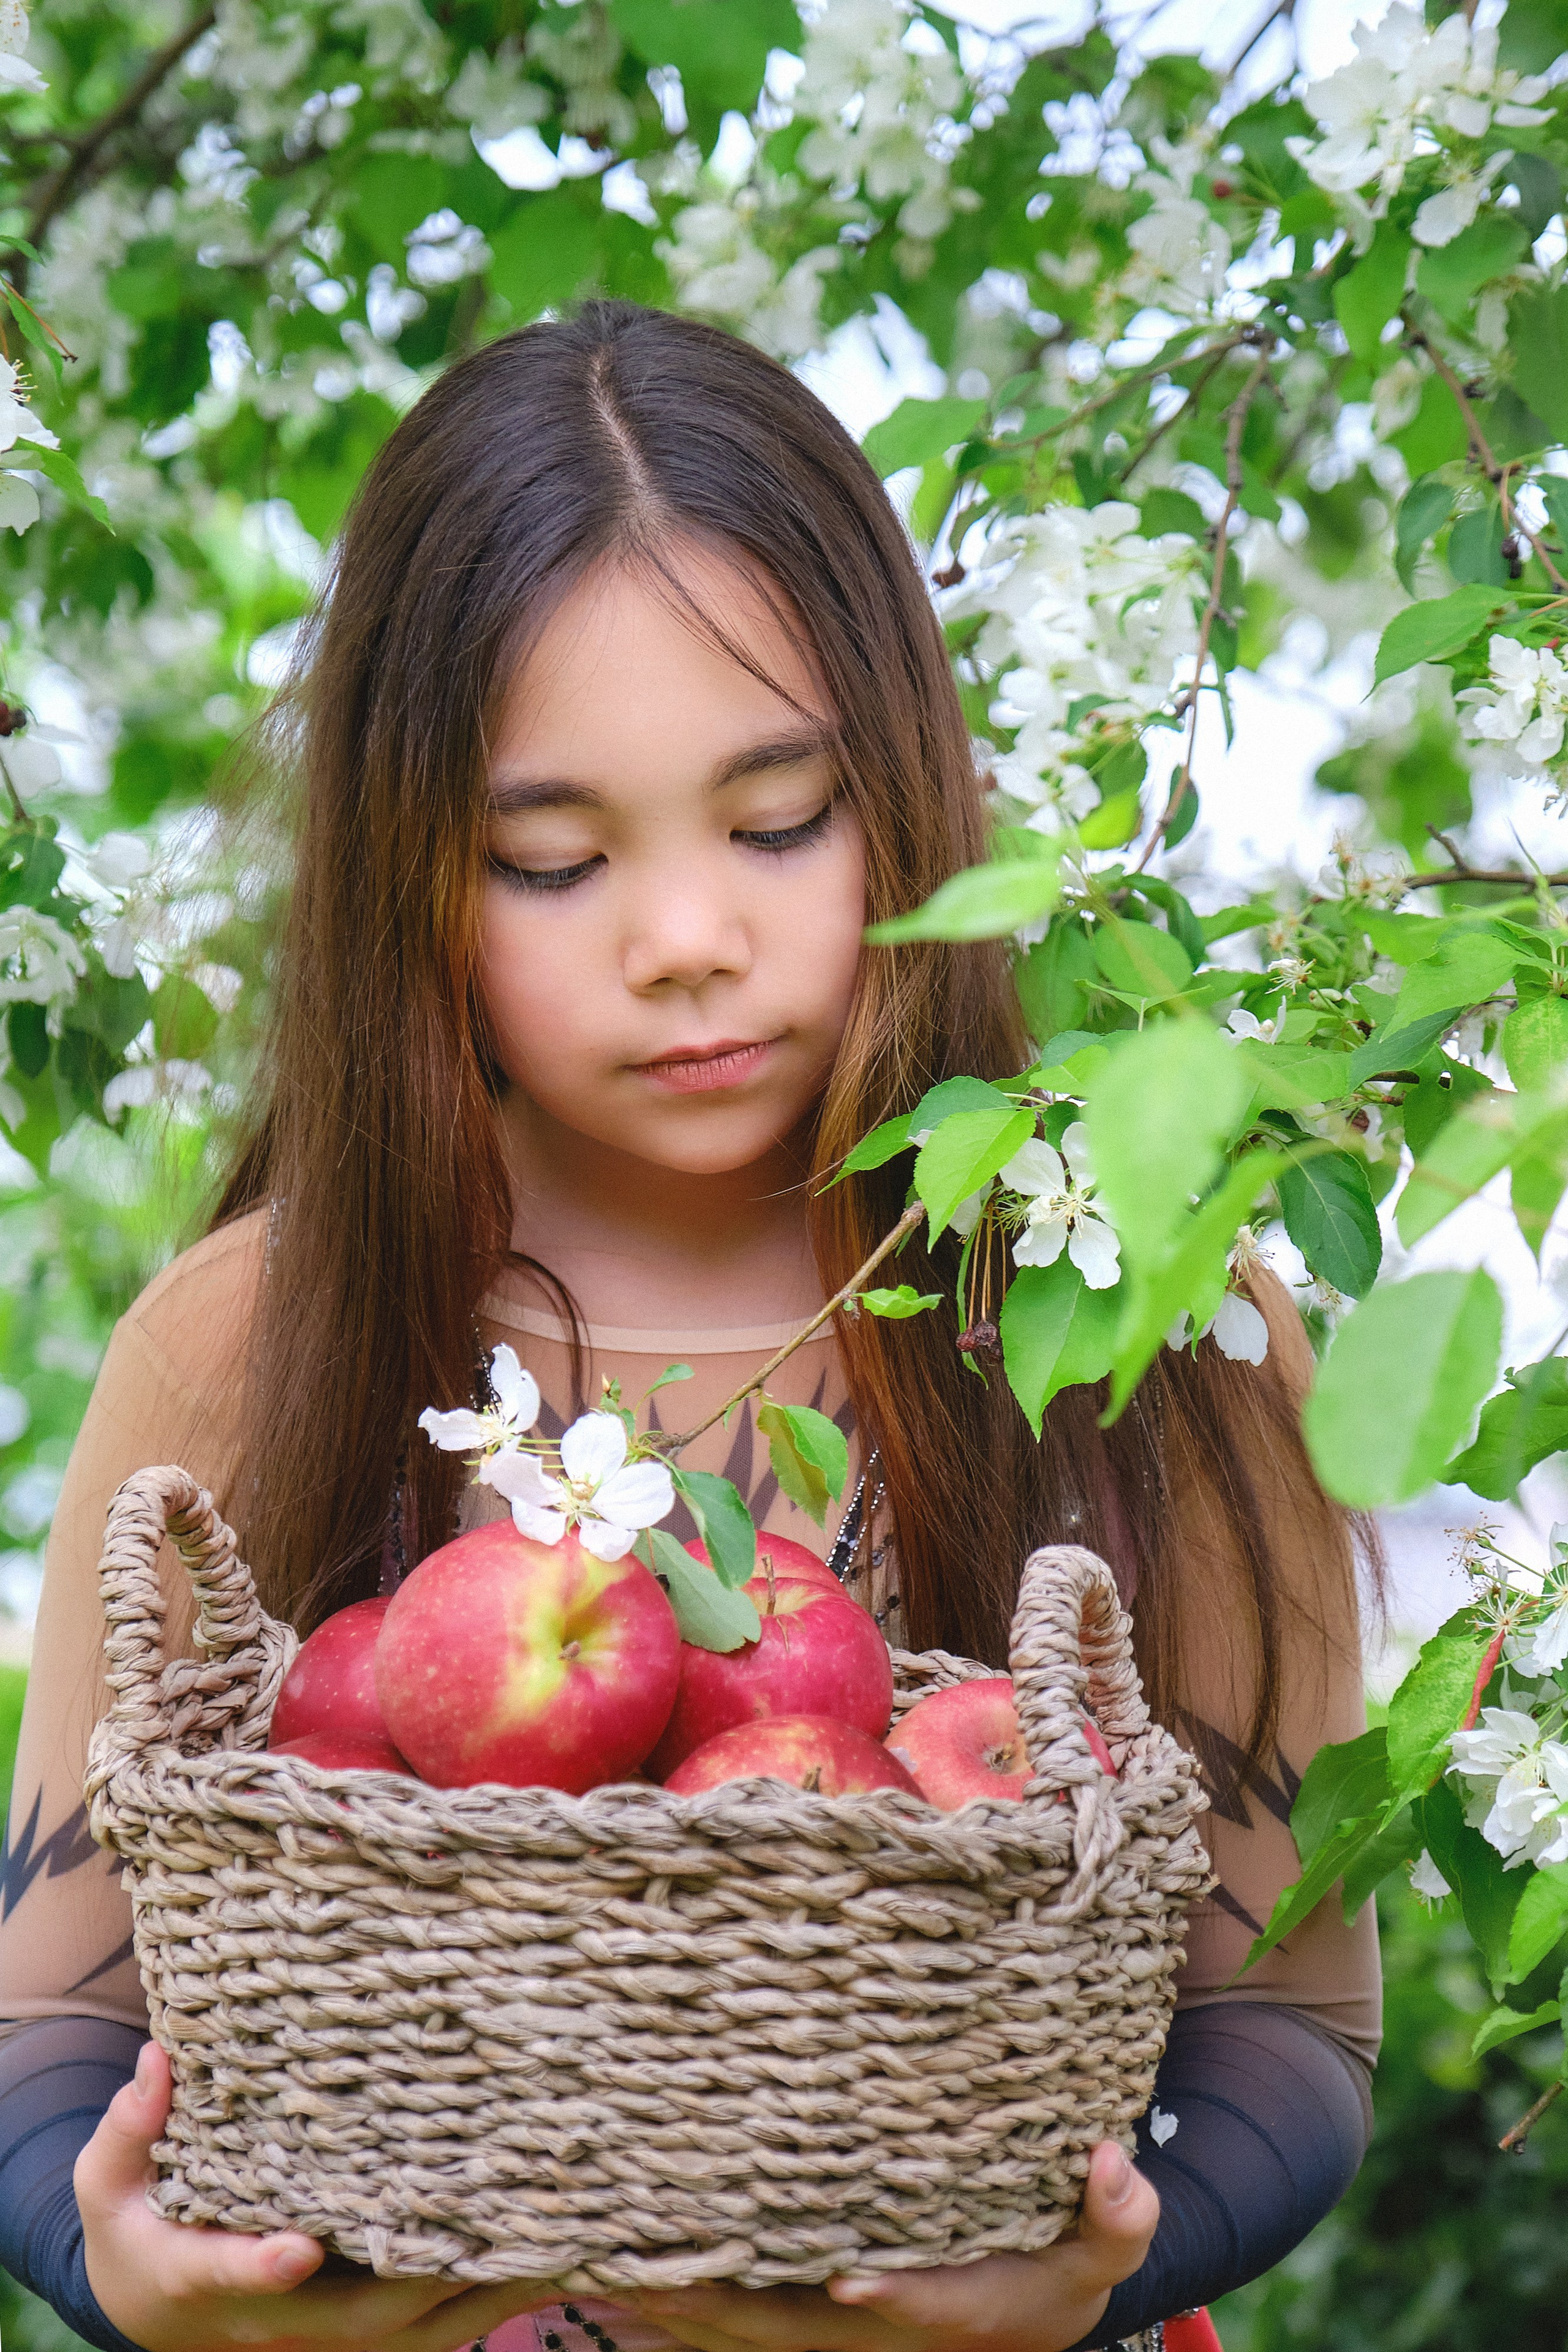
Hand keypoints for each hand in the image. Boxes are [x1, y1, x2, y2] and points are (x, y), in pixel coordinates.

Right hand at [76, 2039, 559, 2351]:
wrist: (155, 2307)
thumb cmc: (140, 2229)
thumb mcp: (109, 2184)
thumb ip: (130, 2129)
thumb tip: (158, 2060)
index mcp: (204, 2276)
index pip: (234, 2273)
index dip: (265, 2267)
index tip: (298, 2248)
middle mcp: (277, 2319)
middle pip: (362, 2314)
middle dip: (433, 2277)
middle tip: (508, 2222)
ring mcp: (327, 2333)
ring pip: (414, 2333)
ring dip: (485, 2294)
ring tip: (563, 2240)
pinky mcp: (362, 2333)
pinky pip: (433, 2329)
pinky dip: (487, 2301)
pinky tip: (550, 2257)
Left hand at [627, 2142, 1157, 2351]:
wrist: (1030, 2319)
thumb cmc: (1059, 2266)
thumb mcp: (1105, 2253)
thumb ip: (1118, 2215)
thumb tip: (1109, 2162)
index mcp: (951, 2306)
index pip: (915, 2303)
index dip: (892, 2294)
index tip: (856, 2277)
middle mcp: (875, 2328)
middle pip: (792, 2328)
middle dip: (722, 2303)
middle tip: (650, 2264)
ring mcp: (829, 2334)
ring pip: (742, 2331)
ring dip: (676, 2309)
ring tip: (597, 2272)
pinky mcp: (801, 2323)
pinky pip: (727, 2323)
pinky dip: (673, 2308)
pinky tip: (606, 2284)